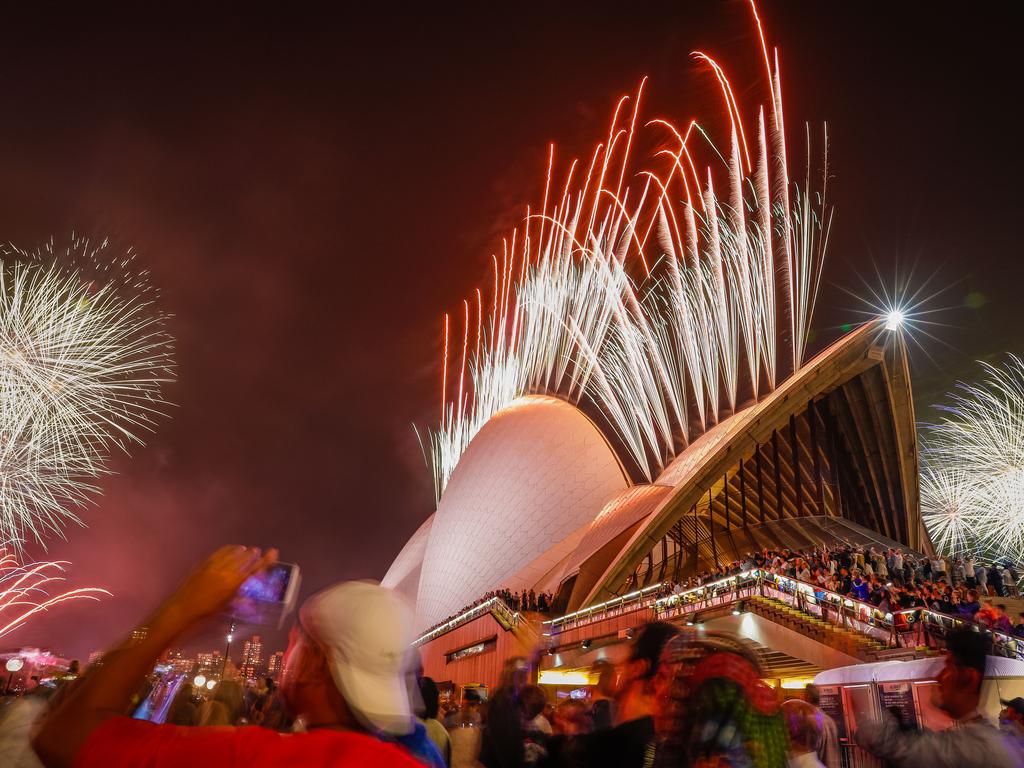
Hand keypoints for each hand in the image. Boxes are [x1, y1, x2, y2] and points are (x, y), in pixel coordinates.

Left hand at [149, 546, 277, 638]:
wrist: (183, 608)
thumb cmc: (206, 611)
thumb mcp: (226, 606)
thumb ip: (239, 598)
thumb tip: (248, 598)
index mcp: (234, 583)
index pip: (254, 568)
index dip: (266, 560)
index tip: (273, 552)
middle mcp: (227, 571)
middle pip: (245, 557)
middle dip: (253, 553)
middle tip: (257, 552)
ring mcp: (215, 565)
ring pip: (233, 552)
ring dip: (242, 550)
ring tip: (246, 549)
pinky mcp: (205, 562)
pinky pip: (221, 551)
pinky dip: (229, 549)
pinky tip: (231, 549)